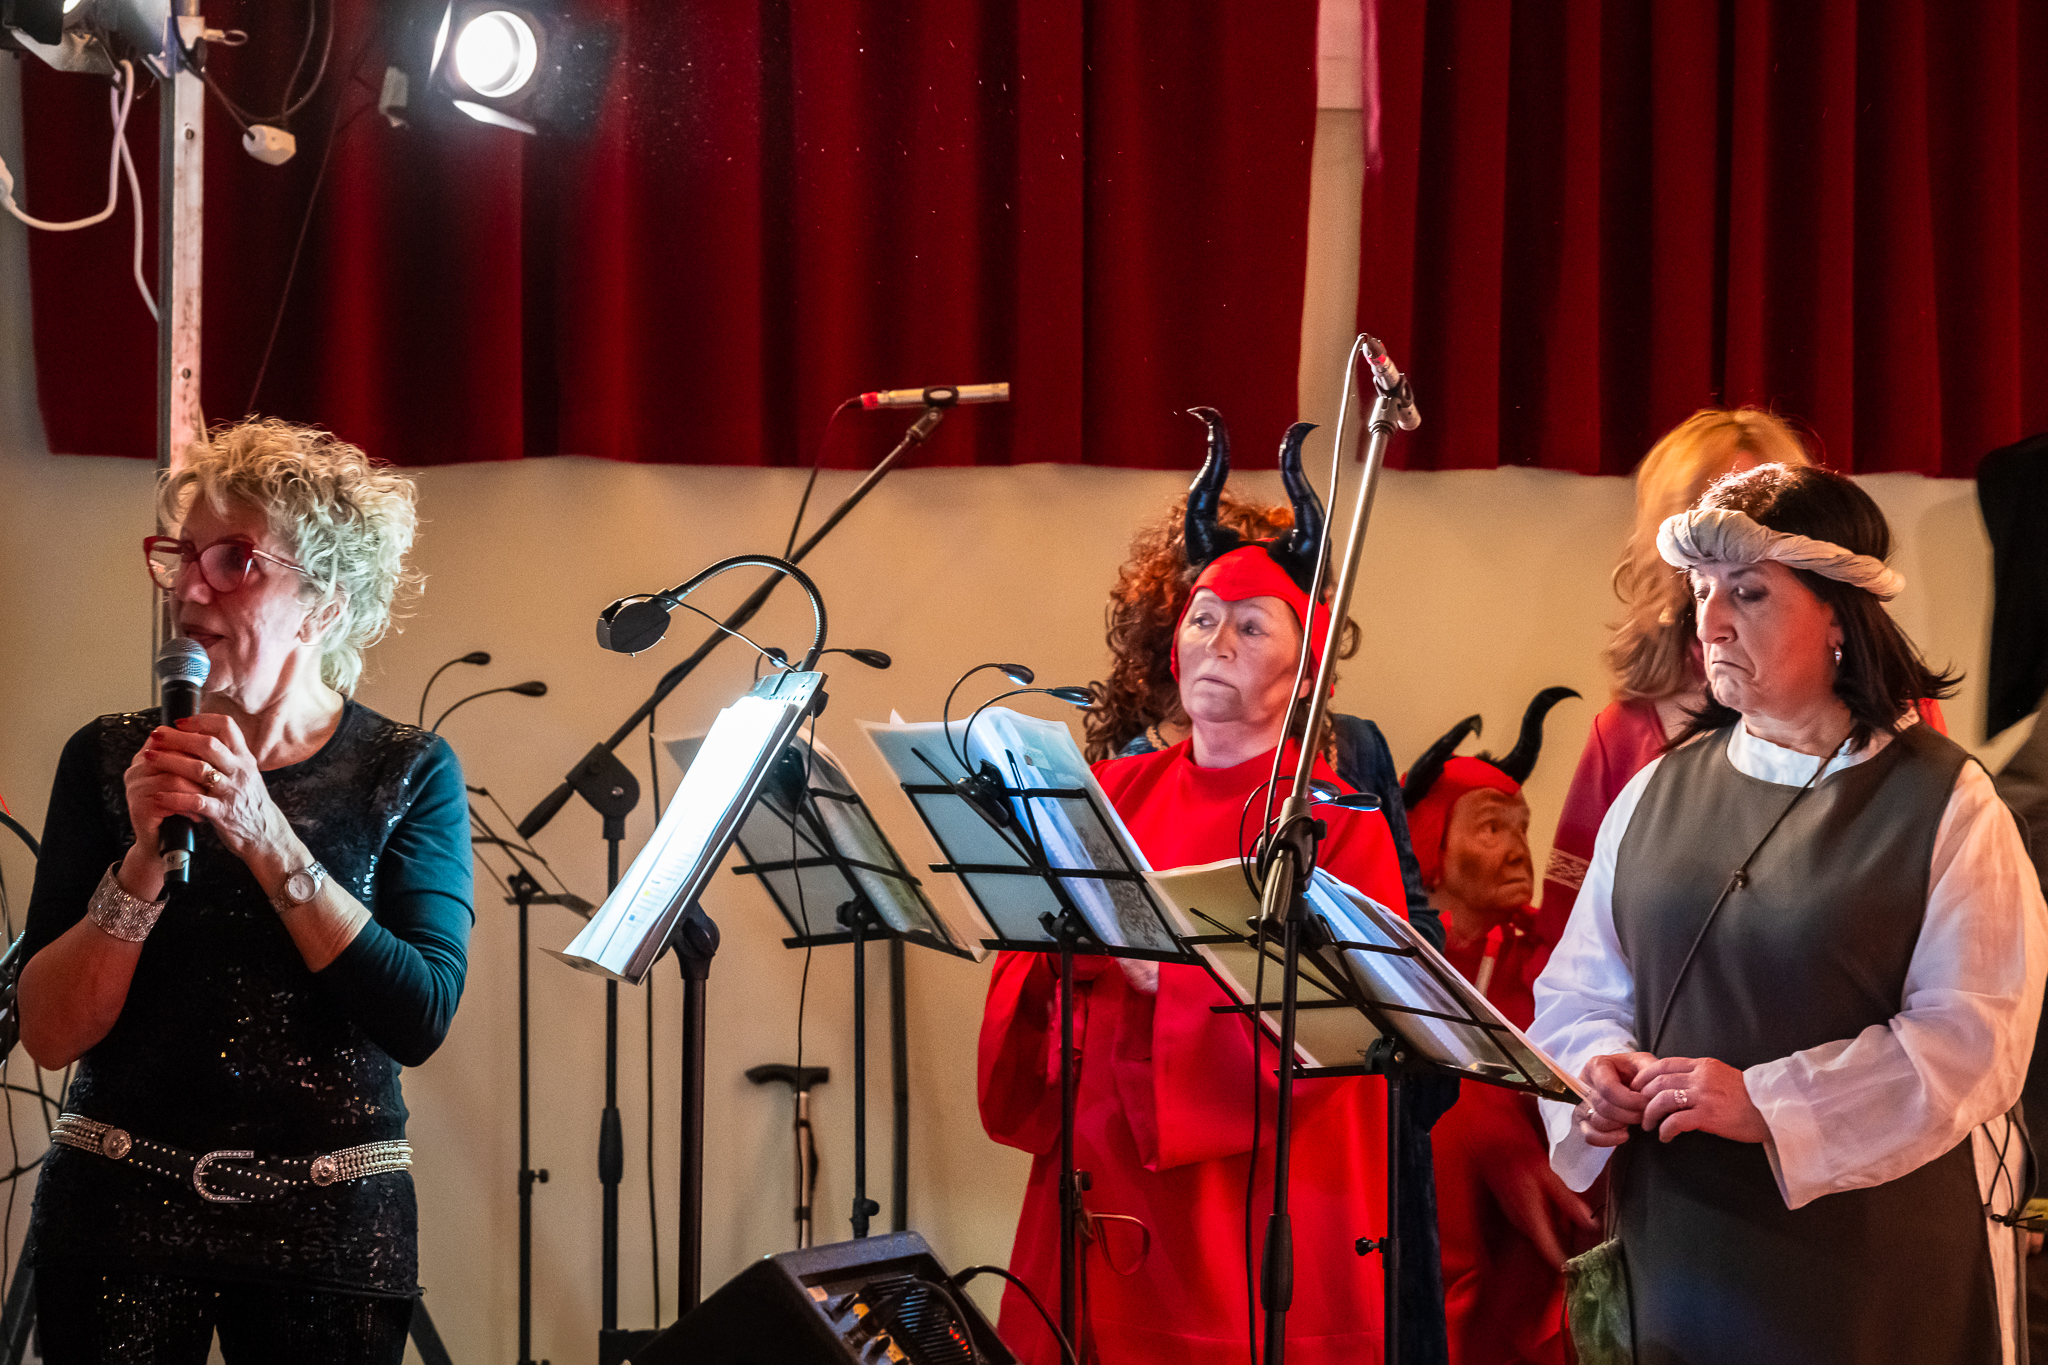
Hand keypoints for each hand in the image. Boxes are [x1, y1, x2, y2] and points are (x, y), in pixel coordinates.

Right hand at [124, 735, 205, 859]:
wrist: (163, 845)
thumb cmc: (179, 808)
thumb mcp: (186, 779)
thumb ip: (192, 757)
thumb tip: (217, 737)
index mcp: (146, 756)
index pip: (167, 735)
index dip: (193, 741)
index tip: (216, 753)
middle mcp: (136, 769)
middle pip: (171, 754)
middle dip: (199, 766)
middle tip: (219, 777)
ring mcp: (134, 788)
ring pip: (173, 778)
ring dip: (197, 790)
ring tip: (210, 799)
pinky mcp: (138, 807)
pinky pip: (169, 799)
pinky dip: (188, 806)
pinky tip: (199, 814)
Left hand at [142, 716, 297, 869]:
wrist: (264, 833)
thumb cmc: (248, 802)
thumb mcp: (245, 773)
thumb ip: (227, 756)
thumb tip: (198, 737)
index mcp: (244, 758)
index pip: (227, 727)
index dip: (202, 720)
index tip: (180, 722)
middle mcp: (239, 771)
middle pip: (208, 744)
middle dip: (178, 738)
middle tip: (157, 735)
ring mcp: (231, 792)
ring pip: (199, 770)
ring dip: (170, 761)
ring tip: (149, 757)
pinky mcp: (223, 813)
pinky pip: (196, 802)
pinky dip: (175, 797)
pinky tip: (159, 795)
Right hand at [1474, 1109, 1597, 1268]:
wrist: (1495, 1151)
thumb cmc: (1523, 1162)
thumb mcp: (1551, 1179)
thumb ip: (1569, 1204)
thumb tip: (1591, 1224)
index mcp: (1532, 1219)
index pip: (1549, 1253)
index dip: (1564, 1266)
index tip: (1580, 1272)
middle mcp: (1522, 1225)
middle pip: (1547, 1246)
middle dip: (1565, 1247)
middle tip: (1585, 1242)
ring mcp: (1516, 1221)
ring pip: (1541, 1237)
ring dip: (1557, 1235)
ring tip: (1571, 1224)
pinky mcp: (1515, 1215)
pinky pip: (1535, 1227)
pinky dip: (1548, 1225)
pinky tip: (1556, 1212)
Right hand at [1573, 1051, 1655, 1146]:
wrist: (1624, 1077)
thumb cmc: (1634, 1070)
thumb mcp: (1644, 1062)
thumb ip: (1651, 1069)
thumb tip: (1656, 1087)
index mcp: (1597, 1066)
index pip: (1608, 1088)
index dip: (1630, 1101)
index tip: (1648, 1103)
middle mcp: (1585, 1084)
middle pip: (1604, 1107)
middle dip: (1630, 1115)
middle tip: (1646, 1113)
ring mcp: (1582, 1103)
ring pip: (1598, 1122)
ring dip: (1621, 1125)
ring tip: (1636, 1119)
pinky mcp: (1584, 1120)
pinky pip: (1589, 1136)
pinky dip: (1608, 1139)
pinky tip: (1624, 1135)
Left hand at [1630, 1056, 1768, 1143]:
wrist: (1774, 1110)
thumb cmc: (1748, 1098)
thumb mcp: (1721, 1077)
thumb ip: (1698, 1077)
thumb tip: (1672, 1086)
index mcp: (1703, 1066)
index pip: (1663, 1065)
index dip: (1644, 1077)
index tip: (1636, 1088)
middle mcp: (1700, 1077)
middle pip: (1658, 1082)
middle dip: (1642, 1097)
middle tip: (1637, 1109)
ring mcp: (1704, 1096)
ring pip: (1662, 1100)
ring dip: (1650, 1114)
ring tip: (1648, 1125)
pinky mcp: (1708, 1116)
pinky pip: (1676, 1121)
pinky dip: (1665, 1129)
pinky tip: (1665, 1136)